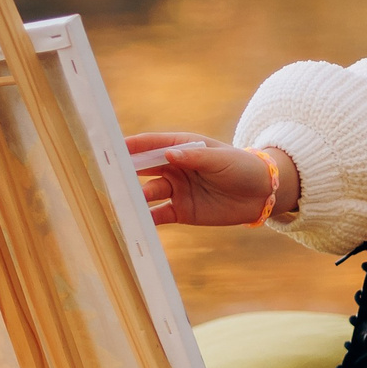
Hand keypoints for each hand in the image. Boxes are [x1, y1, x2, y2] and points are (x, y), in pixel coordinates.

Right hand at [125, 131, 299, 226]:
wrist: (261, 194)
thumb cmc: (242, 167)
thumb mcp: (220, 159)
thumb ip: (194, 157)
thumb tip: (168, 153)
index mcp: (181, 146)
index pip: (150, 144)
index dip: (130, 145)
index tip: (110, 148)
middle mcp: (173, 167)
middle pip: (142, 169)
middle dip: (124, 172)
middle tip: (105, 176)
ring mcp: (175, 190)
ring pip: (147, 194)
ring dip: (133, 198)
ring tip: (119, 202)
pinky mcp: (180, 211)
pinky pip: (158, 215)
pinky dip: (145, 220)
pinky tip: (133, 224)